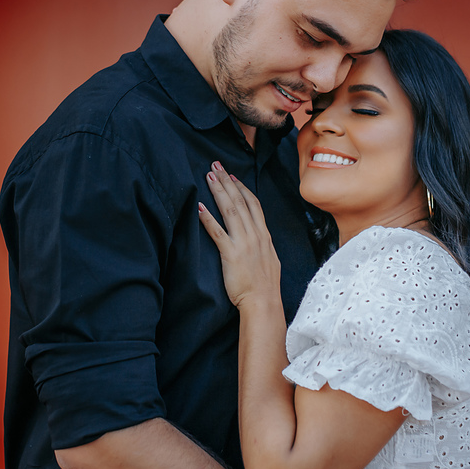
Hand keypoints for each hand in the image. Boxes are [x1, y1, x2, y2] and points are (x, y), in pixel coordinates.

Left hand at [198, 162, 281, 307]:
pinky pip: (217, 232)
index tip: (232, 176)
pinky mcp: (231, 254)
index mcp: (264, 236)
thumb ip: (262, 246)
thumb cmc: (265, 287)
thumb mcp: (269, 260)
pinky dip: (208, 217)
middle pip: (240, 201)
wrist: (264, 303)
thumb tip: (257, 238)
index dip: (242, 188)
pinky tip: (199, 206)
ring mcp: (244, 243)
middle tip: (216, 166)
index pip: (254, 204)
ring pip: (230, 210)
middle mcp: (255, 235)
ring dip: (218, 191)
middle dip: (227, 181)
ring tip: (208, 176)